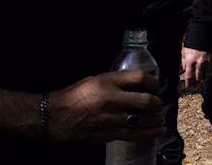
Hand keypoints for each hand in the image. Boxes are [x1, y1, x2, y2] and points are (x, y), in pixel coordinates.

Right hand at [48, 71, 164, 143]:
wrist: (53, 118)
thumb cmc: (73, 97)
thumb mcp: (94, 81)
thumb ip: (115, 81)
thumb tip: (136, 83)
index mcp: (107, 82)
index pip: (140, 78)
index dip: (153, 82)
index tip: (156, 86)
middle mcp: (112, 99)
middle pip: (147, 100)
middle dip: (157, 103)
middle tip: (158, 104)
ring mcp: (111, 118)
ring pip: (144, 119)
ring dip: (156, 119)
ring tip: (158, 118)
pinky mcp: (109, 134)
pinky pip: (136, 134)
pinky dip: (150, 133)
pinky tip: (158, 130)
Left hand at [180, 48, 211, 87]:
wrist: (204, 34)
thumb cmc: (192, 44)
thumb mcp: (184, 52)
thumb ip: (183, 62)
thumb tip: (181, 72)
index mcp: (190, 60)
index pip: (189, 76)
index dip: (189, 84)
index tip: (188, 87)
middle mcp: (199, 62)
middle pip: (198, 78)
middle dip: (196, 84)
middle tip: (195, 87)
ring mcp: (208, 61)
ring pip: (206, 75)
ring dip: (203, 79)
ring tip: (201, 81)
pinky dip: (210, 74)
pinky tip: (207, 75)